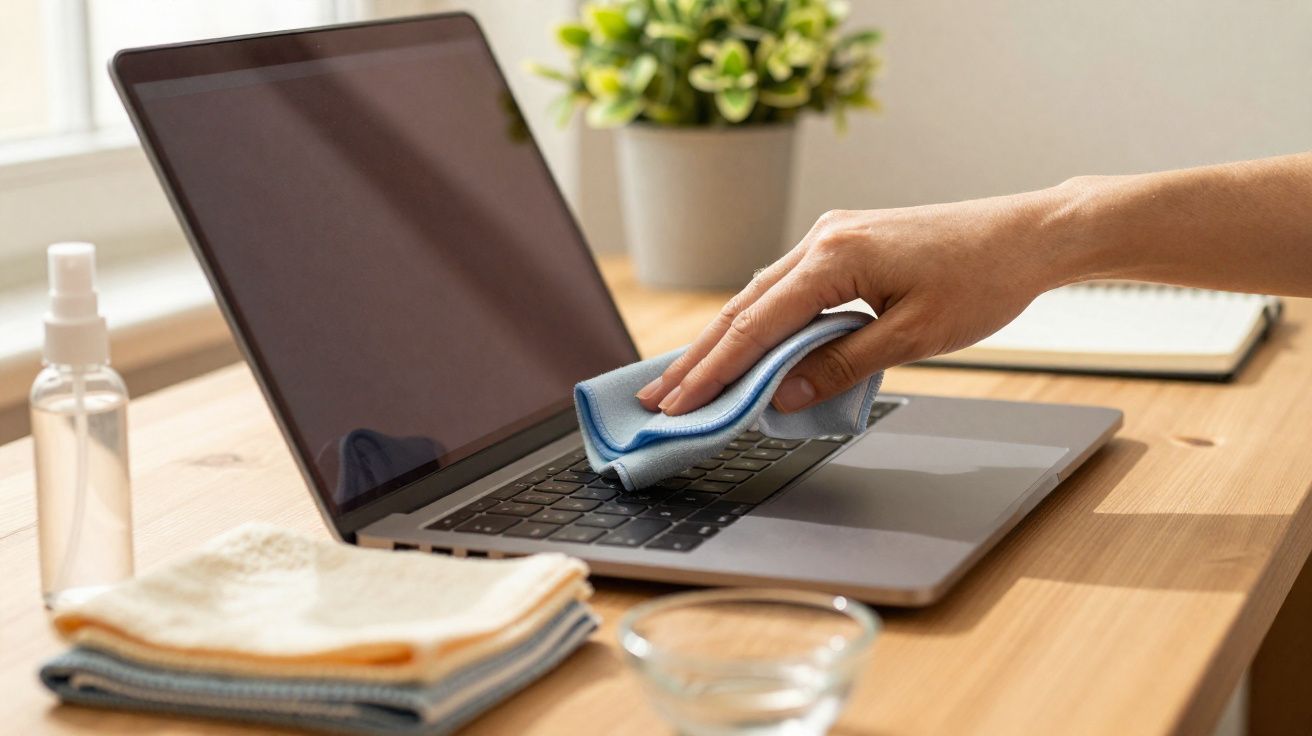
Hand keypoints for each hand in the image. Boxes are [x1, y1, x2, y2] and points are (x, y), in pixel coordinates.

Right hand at [636, 186, 1077, 414]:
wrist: (1028, 235)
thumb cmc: (982, 281)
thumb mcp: (913, 336)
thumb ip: (839, 365)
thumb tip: (780, 396)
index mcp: (834, 257)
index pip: (756, 325)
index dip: (713, 370)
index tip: (677, 404)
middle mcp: (823, 238)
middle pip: (743, 307)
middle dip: (699, 356)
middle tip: (657, 397)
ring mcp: (832, 236)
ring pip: (760, 296)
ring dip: (724, 340)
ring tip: (686, 379)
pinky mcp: (846, 243)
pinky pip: (787, 288)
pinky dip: (760, 322)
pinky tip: (744, 347)